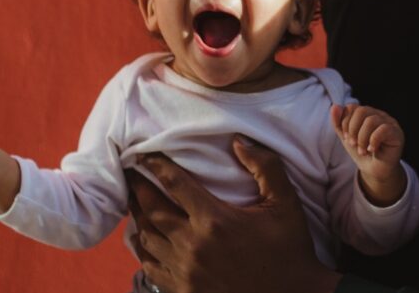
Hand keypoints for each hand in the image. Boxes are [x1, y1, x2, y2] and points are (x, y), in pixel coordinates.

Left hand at [126, 136, 341, 292]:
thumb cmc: (289, 248)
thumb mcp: (285, 202)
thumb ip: (265, 166)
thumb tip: (238, 141)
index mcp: (215, 220)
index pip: (175, 184)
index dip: (156, 166)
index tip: (144, 155)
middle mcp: (194, 245)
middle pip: (152, 210)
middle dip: (138, 189)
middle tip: (129, 174)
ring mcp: (186, 271)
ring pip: (147, 239)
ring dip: (138, 217)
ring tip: (134, 202)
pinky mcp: (184, 290)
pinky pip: (151, 267)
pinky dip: (142, 250)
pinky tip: (143, 239)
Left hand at [330, 104, 406, 205]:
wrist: (374, 171)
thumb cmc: (362, 152)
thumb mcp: (347, 138)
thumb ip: (339, 123)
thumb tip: (334, 106)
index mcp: (367, 114)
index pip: (353, 107)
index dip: (345, 122)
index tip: (346, 138)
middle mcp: (379, 115)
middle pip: (361, 111)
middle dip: (353, 129)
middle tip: (353, 144)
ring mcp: (390, 123)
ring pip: (371, 120)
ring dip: (362, 138)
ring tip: (362, 150)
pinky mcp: (397, 133)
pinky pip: (384, 129)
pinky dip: (373, 141)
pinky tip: (372, 150)